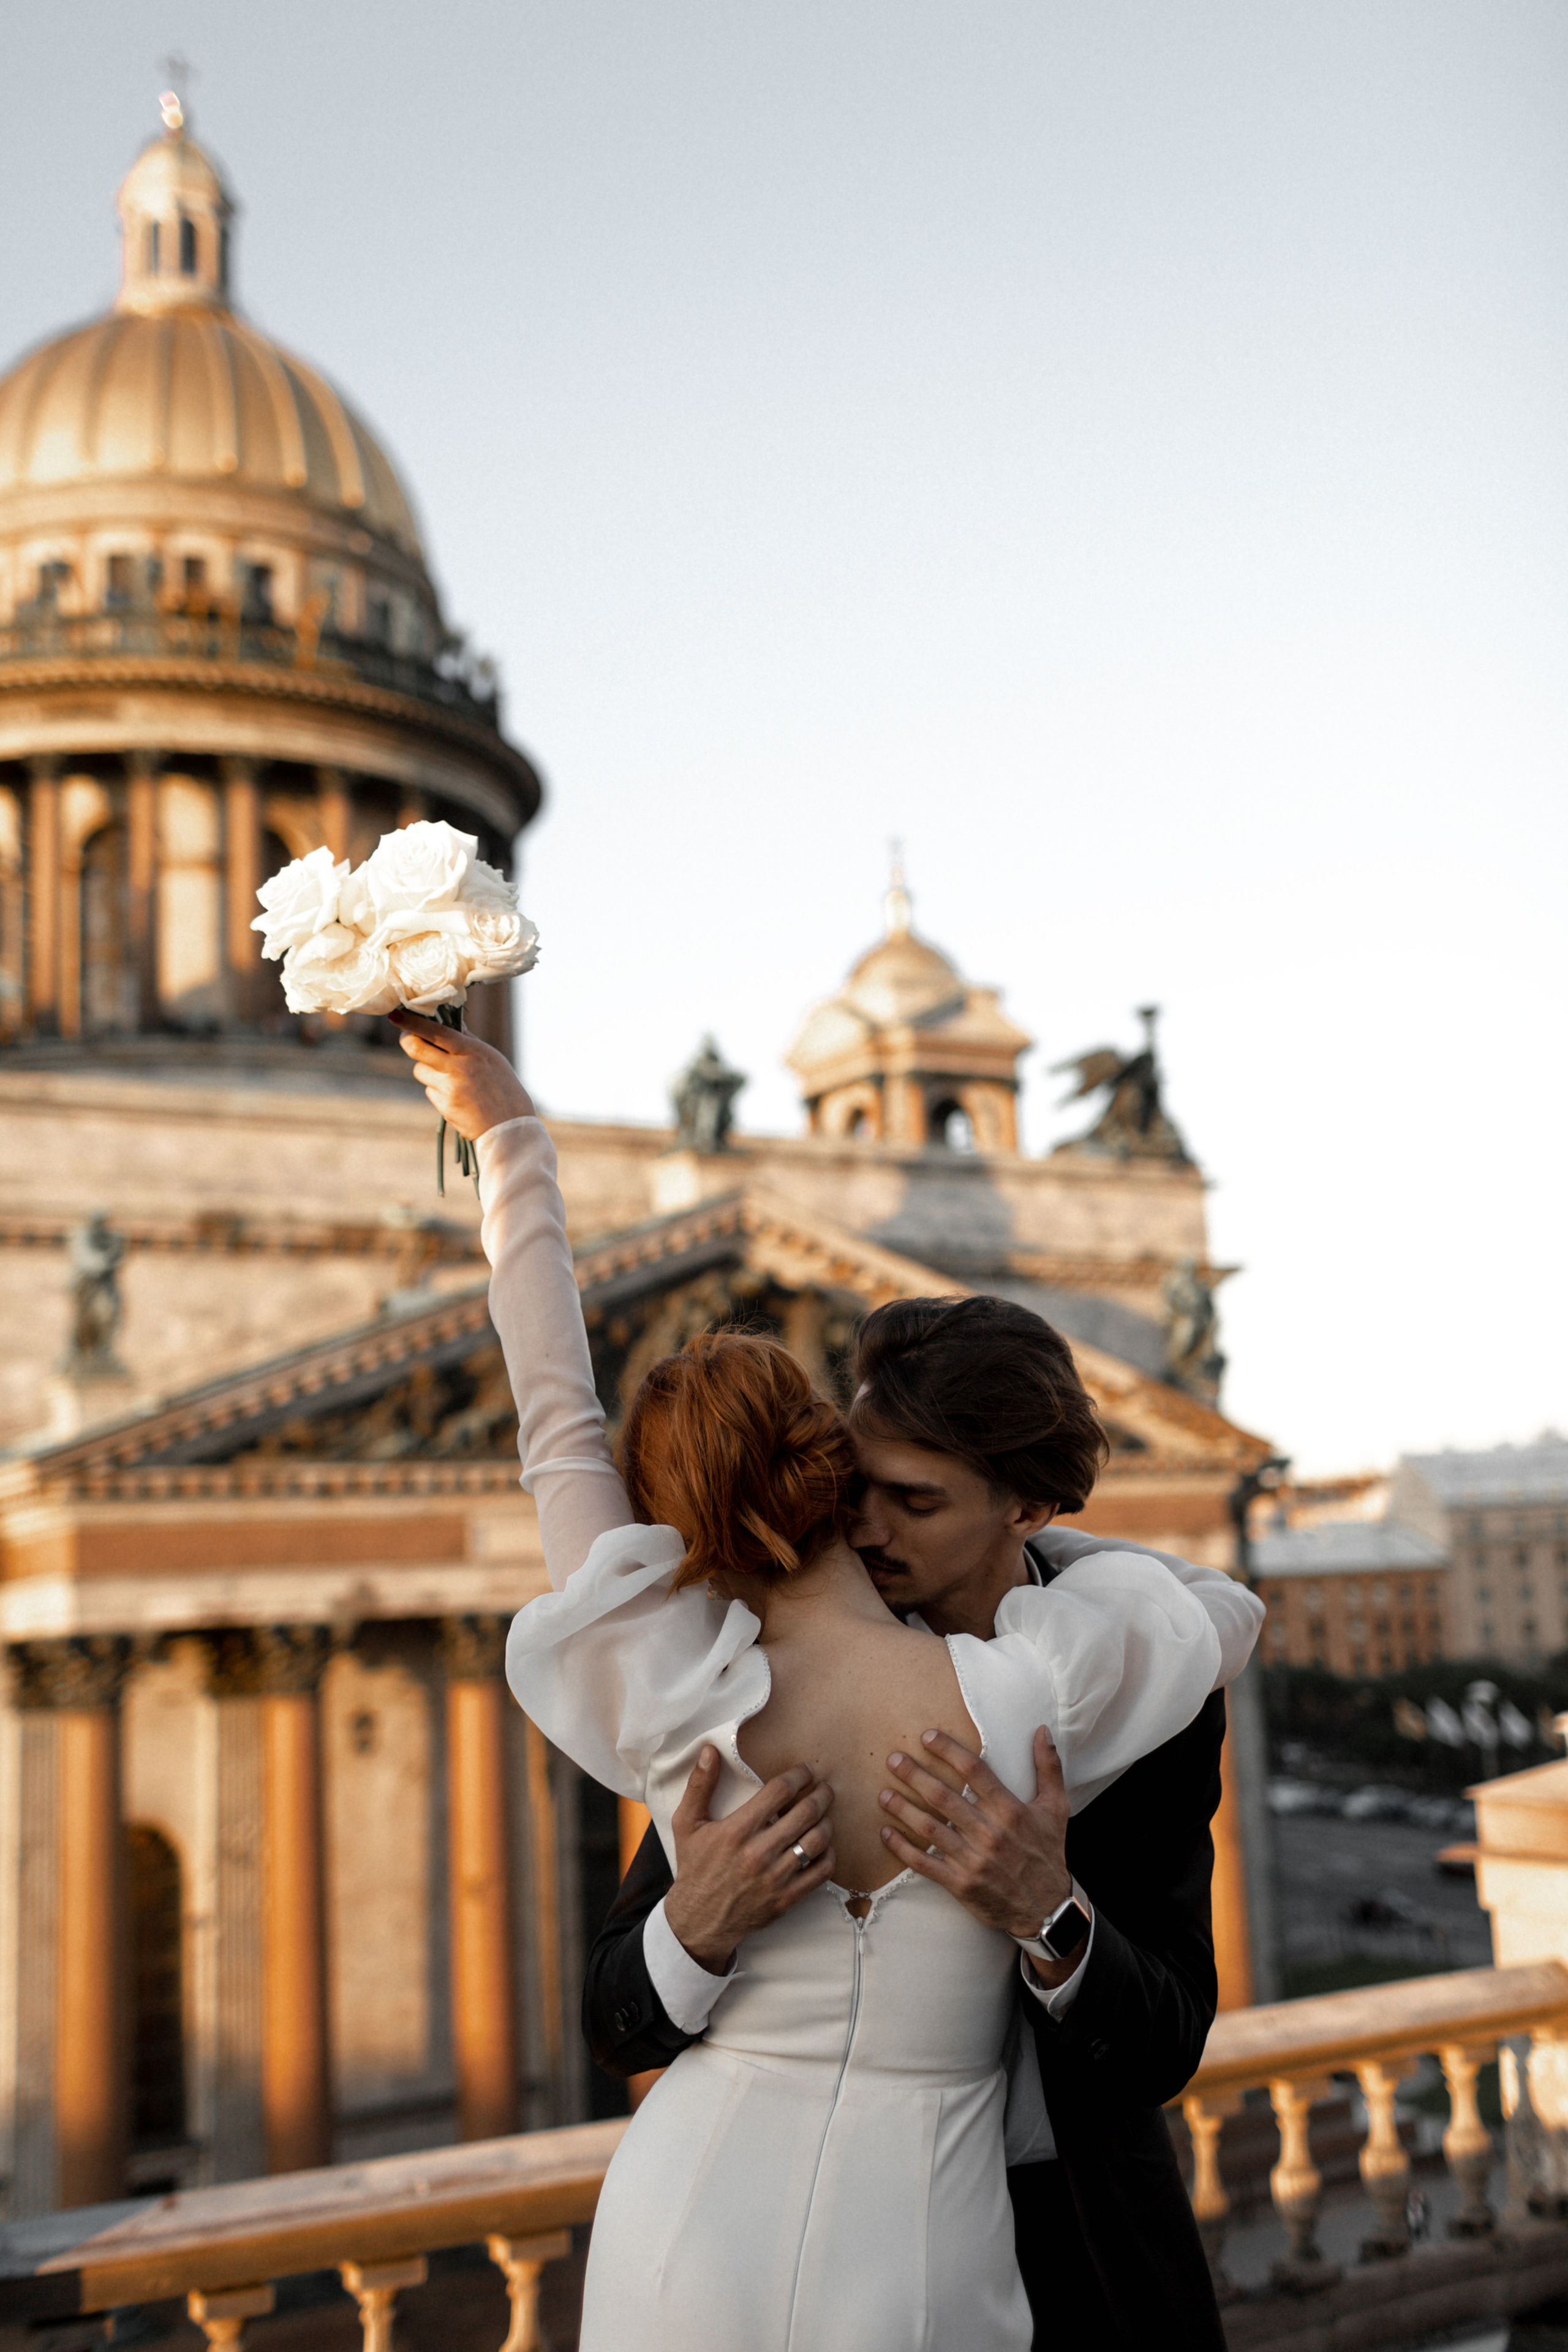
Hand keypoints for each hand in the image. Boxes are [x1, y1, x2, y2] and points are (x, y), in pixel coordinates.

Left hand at [391, 1009, 533, 1139]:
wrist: (510, 1127)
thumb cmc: (506, 1089)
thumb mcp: (493, 1058)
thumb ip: (469, 1041)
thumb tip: (453, 1023)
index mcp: (472, 1052)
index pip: (435, 1032)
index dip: (412, 1022)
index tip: (395, 1016)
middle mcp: (458, 1069)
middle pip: (416, 1049)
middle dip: (407, 1041)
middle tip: (408, 1038)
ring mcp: (449, 1090)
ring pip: (421, 1072)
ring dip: (428, 1070)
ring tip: (450, 1077)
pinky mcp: (444, 1107)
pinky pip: (430, 1091)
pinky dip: (438, 1090)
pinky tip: (457, 1096)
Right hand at [664, 1747, 835, 1974]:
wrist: (698, 1921)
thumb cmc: (694, 1868)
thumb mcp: (686, 1824)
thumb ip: (699, 1786)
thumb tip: (710, 1751)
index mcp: (736, 1831)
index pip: (779, 1792)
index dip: (798, 1776)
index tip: (806, 1770)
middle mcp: (758, 1853)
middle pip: (805, 1813)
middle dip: (821, 1795)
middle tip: (825, 1788)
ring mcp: (775, 1878)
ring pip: (816, 1841)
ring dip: (827, 1823)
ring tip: (825, 1815)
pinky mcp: (786, 1899)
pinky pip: (820, 1873)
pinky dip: (829, 1855)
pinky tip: (825, 1846)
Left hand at [880, 1726, 1080, 1987]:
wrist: (1048, 1909)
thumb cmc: (1048, 1852)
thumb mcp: (1056, 1808)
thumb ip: (1048, 1767)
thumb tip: (1042, 1730)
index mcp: (1010, 1810)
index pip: (974, 1771)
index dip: (949, 1751)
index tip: (926, 1736)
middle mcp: (990, 1833)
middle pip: (944, 1797)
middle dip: (914, 1775)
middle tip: (893, 1759)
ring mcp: (974, 1860)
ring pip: (930, 1829)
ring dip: (903, 1809)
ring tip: (883, 1794)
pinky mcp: (962, 1884)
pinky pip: (925, 1864)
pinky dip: (903, 1849)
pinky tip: (886, 1834)